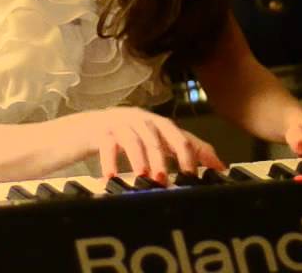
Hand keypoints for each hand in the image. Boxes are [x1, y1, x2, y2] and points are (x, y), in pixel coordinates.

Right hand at [80, 107, 225, 182]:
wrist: (83, 128)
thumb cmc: (125, 138)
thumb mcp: (154, 142)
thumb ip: (183, 151)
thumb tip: (218, 166)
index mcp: (158, 124)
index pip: (181, 137)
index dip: (191, 156)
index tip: (195, 177)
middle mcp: (142, 120)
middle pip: (158, 137)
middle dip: (165, 159)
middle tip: (167, 180)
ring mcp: (120, 124)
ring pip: (134, 140)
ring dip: (140, 160)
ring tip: (144, 178)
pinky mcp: (100, 131)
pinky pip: (107, 145)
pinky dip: (110, 161)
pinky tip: (111, 177)